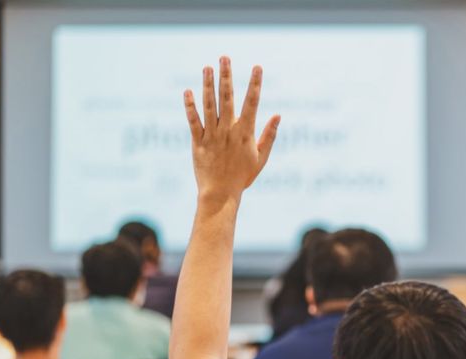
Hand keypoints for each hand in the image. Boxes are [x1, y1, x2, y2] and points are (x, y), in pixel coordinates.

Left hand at [184, 57, 279, 204]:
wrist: (221, 193)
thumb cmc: (243, 177)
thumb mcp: (261, 157)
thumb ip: (269, 135)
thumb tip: (278, 116)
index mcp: (246, 133)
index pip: (252, 103)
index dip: (255, 84)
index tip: (257, 67)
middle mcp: (229, 130)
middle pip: (228, 98)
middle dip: (227, 76)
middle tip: (225, 58)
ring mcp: (212, 135)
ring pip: (209, 105)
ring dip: (208, 85)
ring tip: (207, 67)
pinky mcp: (198, 141)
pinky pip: (193, 121)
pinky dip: (190, 106)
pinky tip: (188, 91)